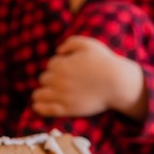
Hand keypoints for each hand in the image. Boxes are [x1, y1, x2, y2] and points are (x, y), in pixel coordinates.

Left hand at [32, 35, 147, 120]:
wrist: (116, 83)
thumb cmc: (104, 62)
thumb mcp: (88, 44)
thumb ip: (71, 43)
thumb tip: (58, 51)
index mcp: (61, 64)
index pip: (51, 65)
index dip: (58, 66)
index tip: (66, 69)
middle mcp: (58, 80)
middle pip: (44, 79)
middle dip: (50, 79)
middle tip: (60, 82)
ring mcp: (62, 95)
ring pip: (40, 94)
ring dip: (40, 93)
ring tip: (42, 95)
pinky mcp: (67, 109)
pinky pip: (46, 110)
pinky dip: (39, 108)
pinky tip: (36, 106)